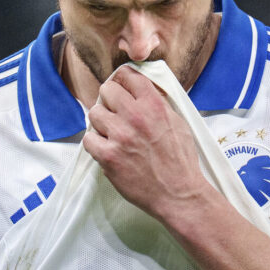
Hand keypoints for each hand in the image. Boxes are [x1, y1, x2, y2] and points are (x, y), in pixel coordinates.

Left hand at [82, 66, 207, 219]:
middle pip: (107, 90)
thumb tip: (141, 91)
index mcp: (154, 105)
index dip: (123, 80)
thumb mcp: (178, 123)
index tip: (122, 88)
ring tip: (111, 133)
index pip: (129, 75)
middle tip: (115, 113)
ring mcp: (120, 136)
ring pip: (94, 113)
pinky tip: (106, 148)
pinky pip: (88, 139)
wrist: (178, 194)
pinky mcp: (108, 156)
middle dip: (109, 100)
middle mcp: (136, 116)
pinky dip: (95, 143)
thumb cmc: (180, 161)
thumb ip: (158, 104)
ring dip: (101, 122)